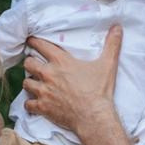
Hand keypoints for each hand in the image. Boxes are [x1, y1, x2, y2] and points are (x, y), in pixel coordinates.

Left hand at [22, 29, 122, 143]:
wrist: (94, 117)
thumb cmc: (99, 91)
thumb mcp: (107, 64)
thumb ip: (111, 45)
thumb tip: (117, 27)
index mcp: (61, 61)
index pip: (40, 45)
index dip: (33, 41)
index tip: (31, 41)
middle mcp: (49, 74)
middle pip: (28, 63)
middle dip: (30, 63)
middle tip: (34, 64)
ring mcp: (44, 91)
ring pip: (26, 83)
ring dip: (30, 82)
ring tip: (35, 83)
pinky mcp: (43, 107)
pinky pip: (28, 104)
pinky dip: (30, 104)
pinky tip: (34, 103)